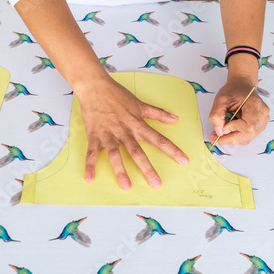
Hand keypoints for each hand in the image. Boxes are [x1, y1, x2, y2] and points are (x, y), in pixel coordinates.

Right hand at [75, 75, 188, 190]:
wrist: (95, 87)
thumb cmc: (117, 94)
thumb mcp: (140, 103)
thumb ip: (158, 114)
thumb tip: (175, 118)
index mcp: (137, 124)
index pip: (158, 139)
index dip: (172, 150)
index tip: (184, 161)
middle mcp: (124, 131)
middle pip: (137, 152)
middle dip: (147, 168)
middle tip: (156, 184)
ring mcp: (109, 134)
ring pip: (116, 154)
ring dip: (120, 170)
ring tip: (126, 186)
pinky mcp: (94, 136)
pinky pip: (92, 152)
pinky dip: (90, 165)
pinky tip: (90, 178)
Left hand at [208, 75, 269, 144]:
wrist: (242, 85)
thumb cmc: (233, 91)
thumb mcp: (220, 99)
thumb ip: (217, 115)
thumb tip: (219, 132)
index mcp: (255, 105)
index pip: (248, 126)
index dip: (234, 129)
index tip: (221, 128)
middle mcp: (263, 114)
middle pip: (248, 135)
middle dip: (230, 138)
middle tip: (215, 138)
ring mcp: (263, 120)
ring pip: (247, 138)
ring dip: (232, 139)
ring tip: (219, 135)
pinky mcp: (260, 124)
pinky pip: (248, 135)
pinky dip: (236, 136)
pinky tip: (227, 132)